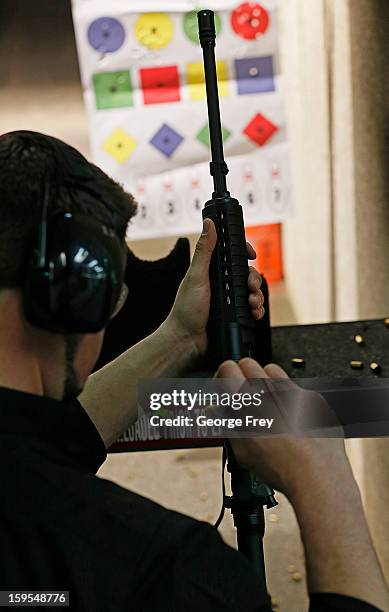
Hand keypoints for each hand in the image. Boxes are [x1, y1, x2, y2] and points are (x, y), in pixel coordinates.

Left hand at [166, 219, 264, 357]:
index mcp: (212, 272)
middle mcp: (221, 284)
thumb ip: (205, 250)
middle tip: (250, 286)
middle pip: (247, 274)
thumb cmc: (186, 311)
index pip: (231, 256)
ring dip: (257, 296)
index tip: (250, 254)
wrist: (188, 341)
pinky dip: (257, 310)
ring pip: (253, 292)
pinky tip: (253, 313)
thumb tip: (209, 224)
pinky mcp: (235, 315)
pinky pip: (253, 309)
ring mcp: (229, 300)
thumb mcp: (196, 276)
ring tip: (252, 303)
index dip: (243, 253)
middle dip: (254, 279)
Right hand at [216, 358, 348, 499]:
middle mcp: (270, 389)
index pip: (226, 368)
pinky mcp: (312, 396)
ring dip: (265, 382)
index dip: (222, 378)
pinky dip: (289, 397)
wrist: (317, 475)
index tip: (224, 388)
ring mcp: (293, 389)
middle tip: (244, 398)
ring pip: (272, 370)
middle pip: (248, 363)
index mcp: (247, 399)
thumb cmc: (281, 467)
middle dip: (242, 377)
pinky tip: (289, 418)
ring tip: (266, 406)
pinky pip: (295, 387)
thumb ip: (226, 423)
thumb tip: (216, 411)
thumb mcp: (241, 450)